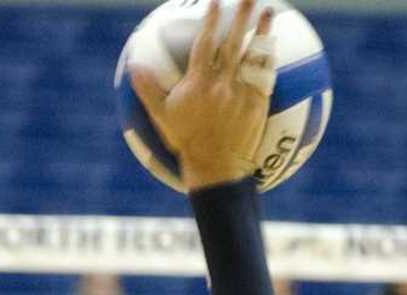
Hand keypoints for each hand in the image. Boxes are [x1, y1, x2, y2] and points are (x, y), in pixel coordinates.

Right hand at [131, 0, 274, 190]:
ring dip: (262, 29)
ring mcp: (241, 92)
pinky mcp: (257, 102)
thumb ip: (148, 89)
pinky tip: (274, 41)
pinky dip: (270, 56)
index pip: (205, 42)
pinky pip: (265, 74)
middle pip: (233, 41)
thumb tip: (133, 65)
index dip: (210, 19)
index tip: (215, 0)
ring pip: (253, 54)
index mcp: (198, 83)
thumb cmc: (187, 142)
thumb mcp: (162, 116)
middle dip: (240, 15)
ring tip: (268, 9)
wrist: (215, 166)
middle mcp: (221, 82)